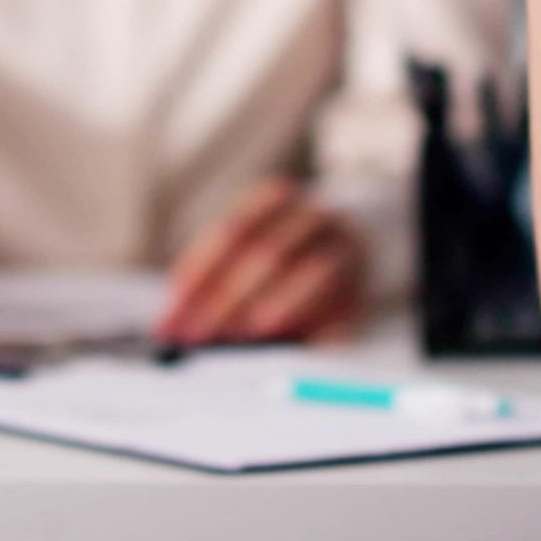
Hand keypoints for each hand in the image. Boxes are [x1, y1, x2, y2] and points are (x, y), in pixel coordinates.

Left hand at [155, 179, 366, 344]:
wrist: (348, 247)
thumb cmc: (284, 254)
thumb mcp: (250, 246)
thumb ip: (214, 277)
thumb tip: (176, 322)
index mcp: (277, 198)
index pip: (233, 232)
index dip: (200, 273)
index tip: (176, 310)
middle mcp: (314, 217)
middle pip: (268, 253)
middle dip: (227, 300)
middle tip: (199, 334)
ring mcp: (345, 248)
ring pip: (313, 273)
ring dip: (276, 307)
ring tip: (245, 335)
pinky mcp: (364, 286)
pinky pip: (343, 304)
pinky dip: (316, 325)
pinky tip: (288, 342)